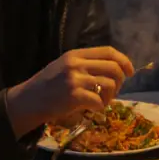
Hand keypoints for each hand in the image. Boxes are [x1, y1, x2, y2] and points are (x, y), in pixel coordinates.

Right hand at [5, 46, 134, 136]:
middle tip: (112, 92)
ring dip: (110, 96)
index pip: (108, 51)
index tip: (130, 71)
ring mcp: (75, 79)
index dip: (124, 60)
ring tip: (100, 101)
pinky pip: (99, 101)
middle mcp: (77, 64)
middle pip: (114, 68)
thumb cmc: (47, 86)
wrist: (28, 101)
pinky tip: (92, 108)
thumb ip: (85, 65)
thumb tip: (114, 69)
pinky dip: (100, 107)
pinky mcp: (74, 96)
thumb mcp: (64, 66)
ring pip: (110, 85)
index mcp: (75, 54)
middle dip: (119, 82)